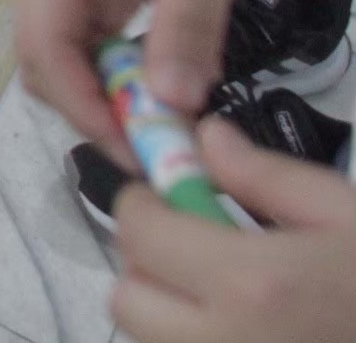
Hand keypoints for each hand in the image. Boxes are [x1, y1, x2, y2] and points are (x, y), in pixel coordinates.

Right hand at [14, 0, 295, 148]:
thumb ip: (185, 25)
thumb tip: (170, 105)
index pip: (43, 40)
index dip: (80, 102)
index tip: (136, 150)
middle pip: (46, 55)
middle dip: (91, 107)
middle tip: (156, 148)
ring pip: (73, 56)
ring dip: (110, 96)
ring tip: (167, 127)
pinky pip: (104, 42)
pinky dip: (130, 74)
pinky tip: (169, 90)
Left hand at [111, 119, 355, 341]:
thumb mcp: (345, 214)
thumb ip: (266, 177)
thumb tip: (205, 139)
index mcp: (252, 282)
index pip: (139, 232)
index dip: (144, 204)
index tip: (167, 194)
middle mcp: (226, 342)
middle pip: (128, 300)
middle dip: (148, 266)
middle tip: (193, 248)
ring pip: (152, 341)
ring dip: (168, 313)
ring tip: (226, 295)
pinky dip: (196, 342)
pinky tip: (249, 327)